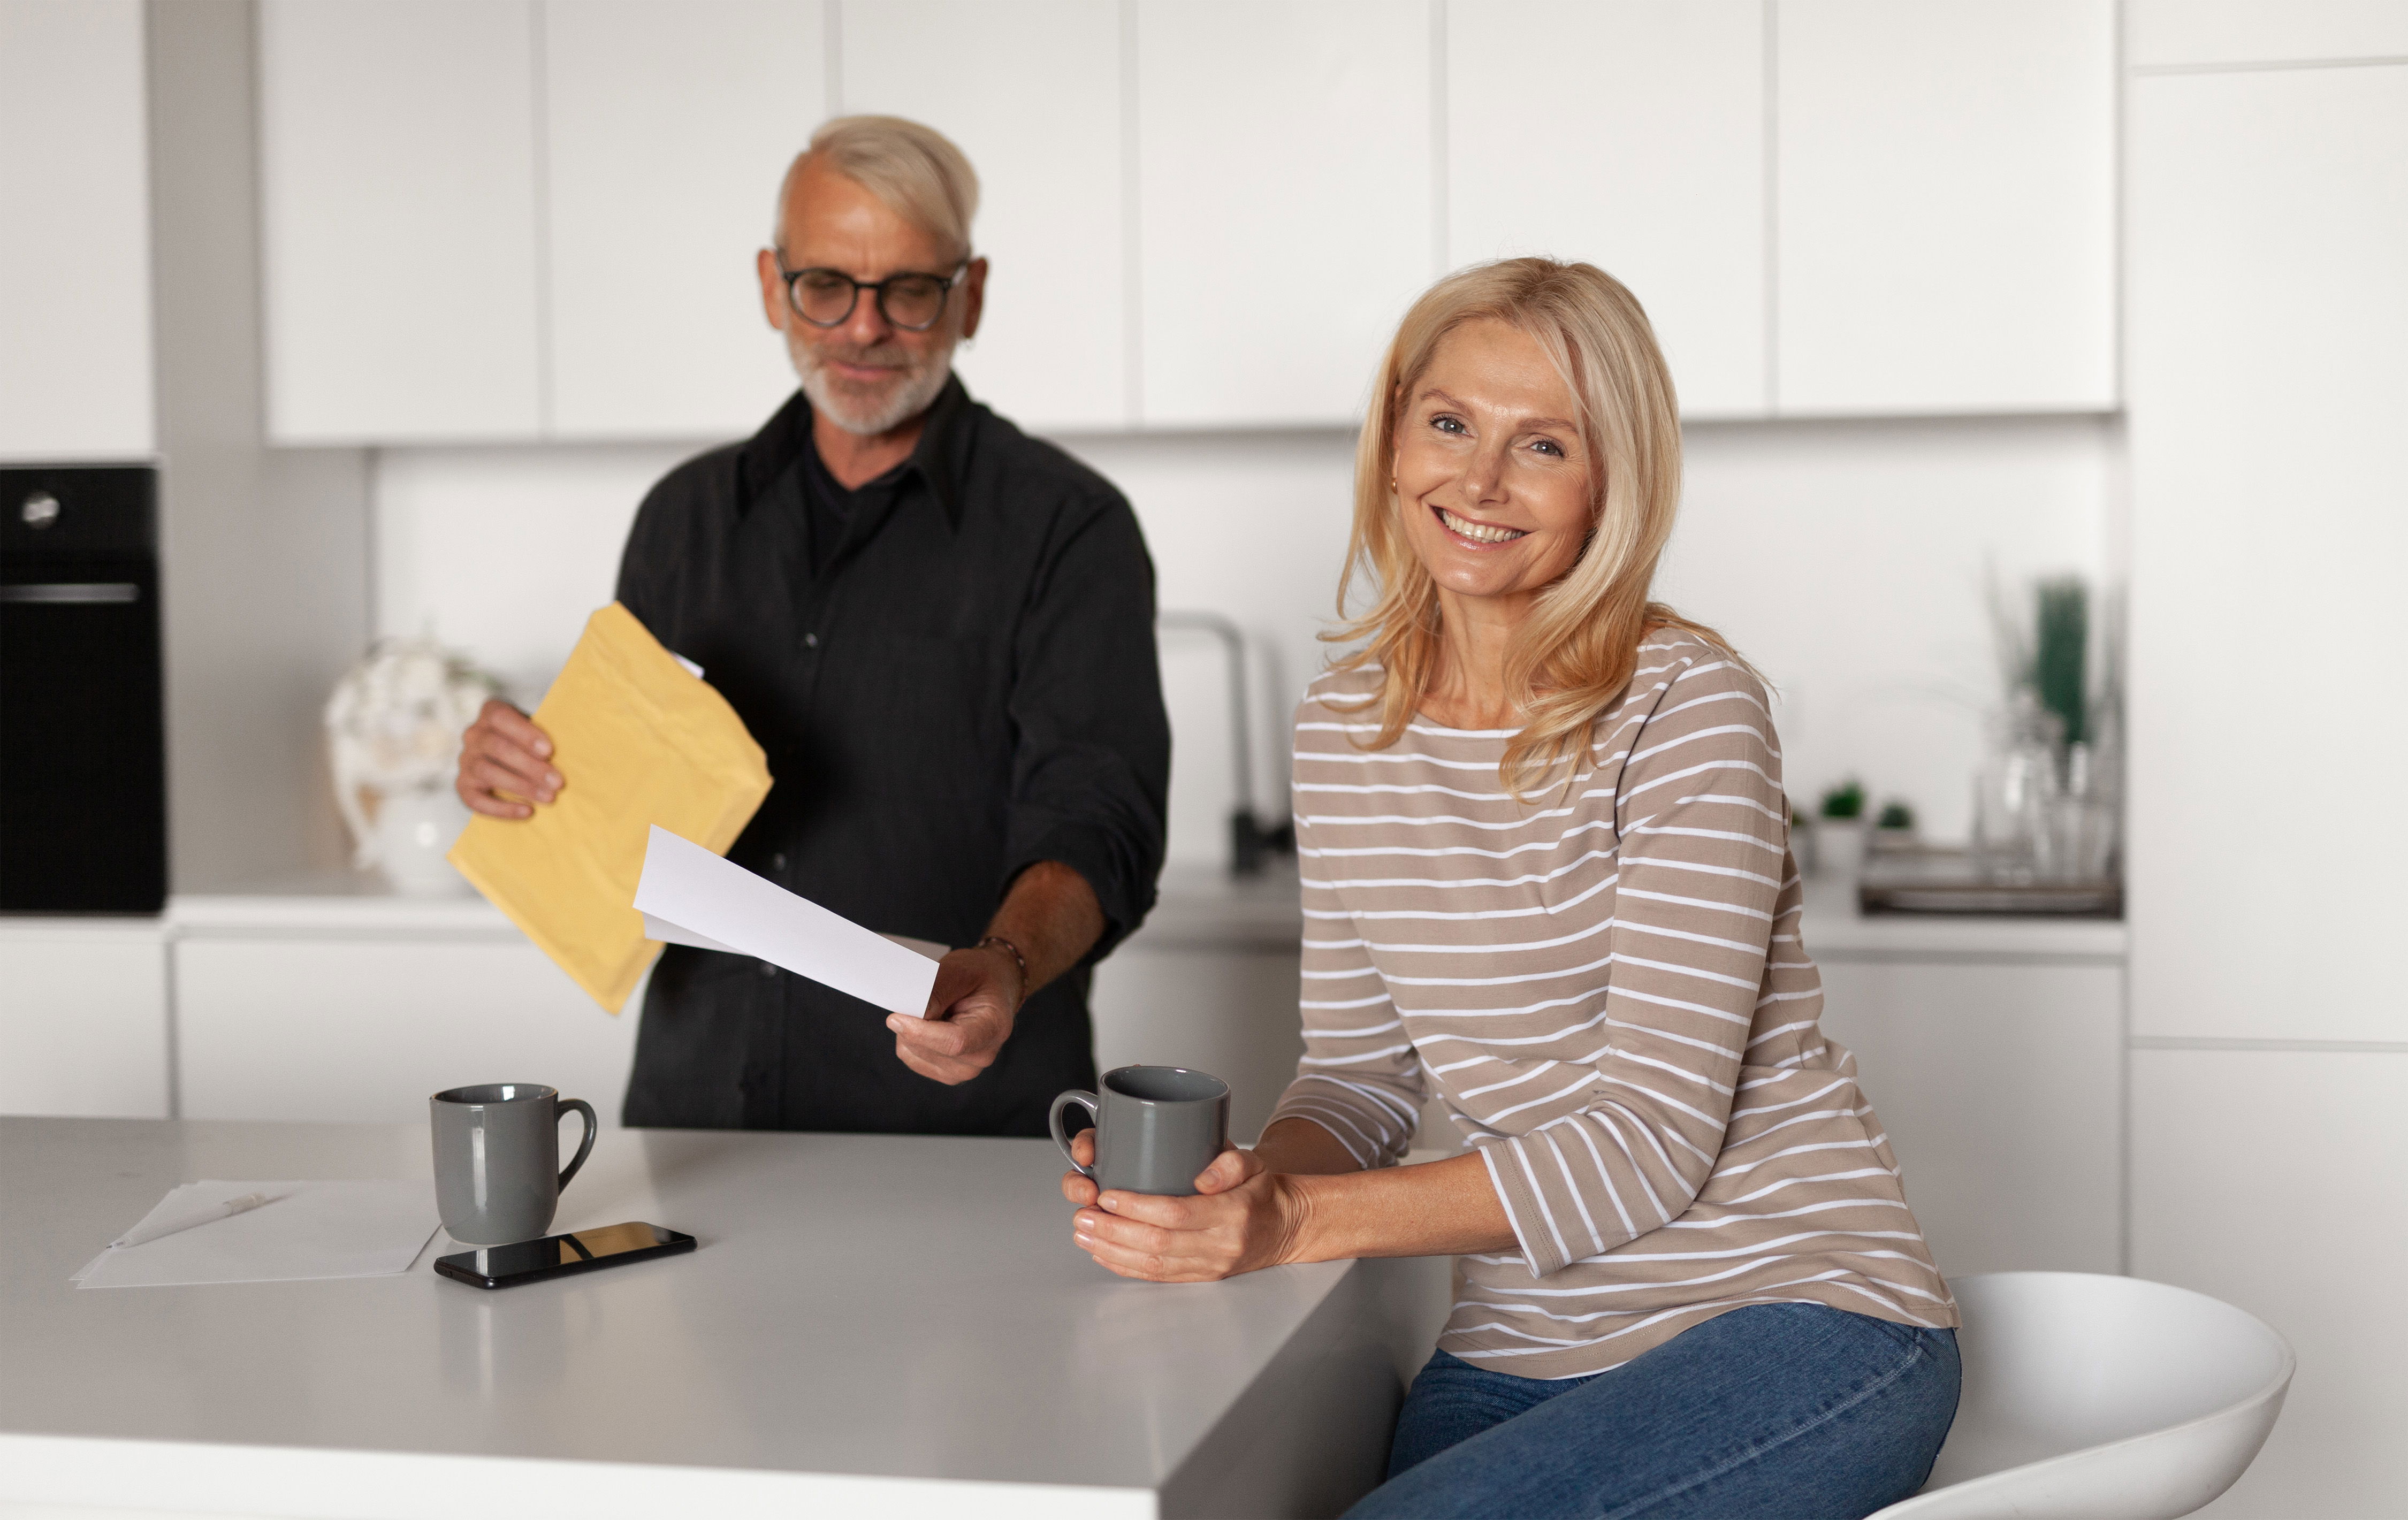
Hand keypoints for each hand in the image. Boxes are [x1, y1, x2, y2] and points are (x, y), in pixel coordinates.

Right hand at [456, 699, 560, 818]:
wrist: (508, 760)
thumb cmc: (531, 743)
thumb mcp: (537, 731)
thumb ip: (545, 737)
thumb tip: (575, 752)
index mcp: (491, 713)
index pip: (500, 717)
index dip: (524, 733)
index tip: (549, 751)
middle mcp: (473, 735)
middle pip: (496, 747)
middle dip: (530, 766)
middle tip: (558, 782)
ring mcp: (465, 761)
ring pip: (487, 771)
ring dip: (520, 786)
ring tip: (549, 797)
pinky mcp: (463, 786)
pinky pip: (476, 800)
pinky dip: (502, 808)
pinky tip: (527, 811)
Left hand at [886, 942, 1022, 1084]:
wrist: (993, 987)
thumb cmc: (981, 976)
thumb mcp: (962, 971)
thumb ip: (939, 990)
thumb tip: (913, 1014)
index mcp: (994, 1028)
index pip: (955, 1042)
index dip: (921, 1032)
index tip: (896, 1017)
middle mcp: (982, 1055)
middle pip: (930, 1049)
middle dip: (911, 1024)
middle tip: (915, 999)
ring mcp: (964, 1069)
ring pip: (914, 1053)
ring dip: (910, 1029)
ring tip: (932, 1010)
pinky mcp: (945, 1073)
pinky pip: (909, 1056)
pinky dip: (909, 1038)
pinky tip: (928, 1023)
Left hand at [1063, 1143, 1306, 1282]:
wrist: (1288, 1226)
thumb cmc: (1263, 1190)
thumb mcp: (1254, 1163)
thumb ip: (1230, 1163)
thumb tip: (1201, 1178)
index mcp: (1232, 1213)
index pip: (1176, 1213)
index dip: (1137, 1207)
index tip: (1108, 1195)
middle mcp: (1220, 1245)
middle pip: (1157, 1243)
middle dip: (1113, 1231)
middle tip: (1084, 1215)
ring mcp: (1210, 1266)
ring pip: (1153, 1265)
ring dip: (1112, 1251)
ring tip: (1083, 1234)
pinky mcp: (1201, 1277)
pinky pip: (1158, 1277)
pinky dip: (1126, 1267)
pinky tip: (1103, 1254)